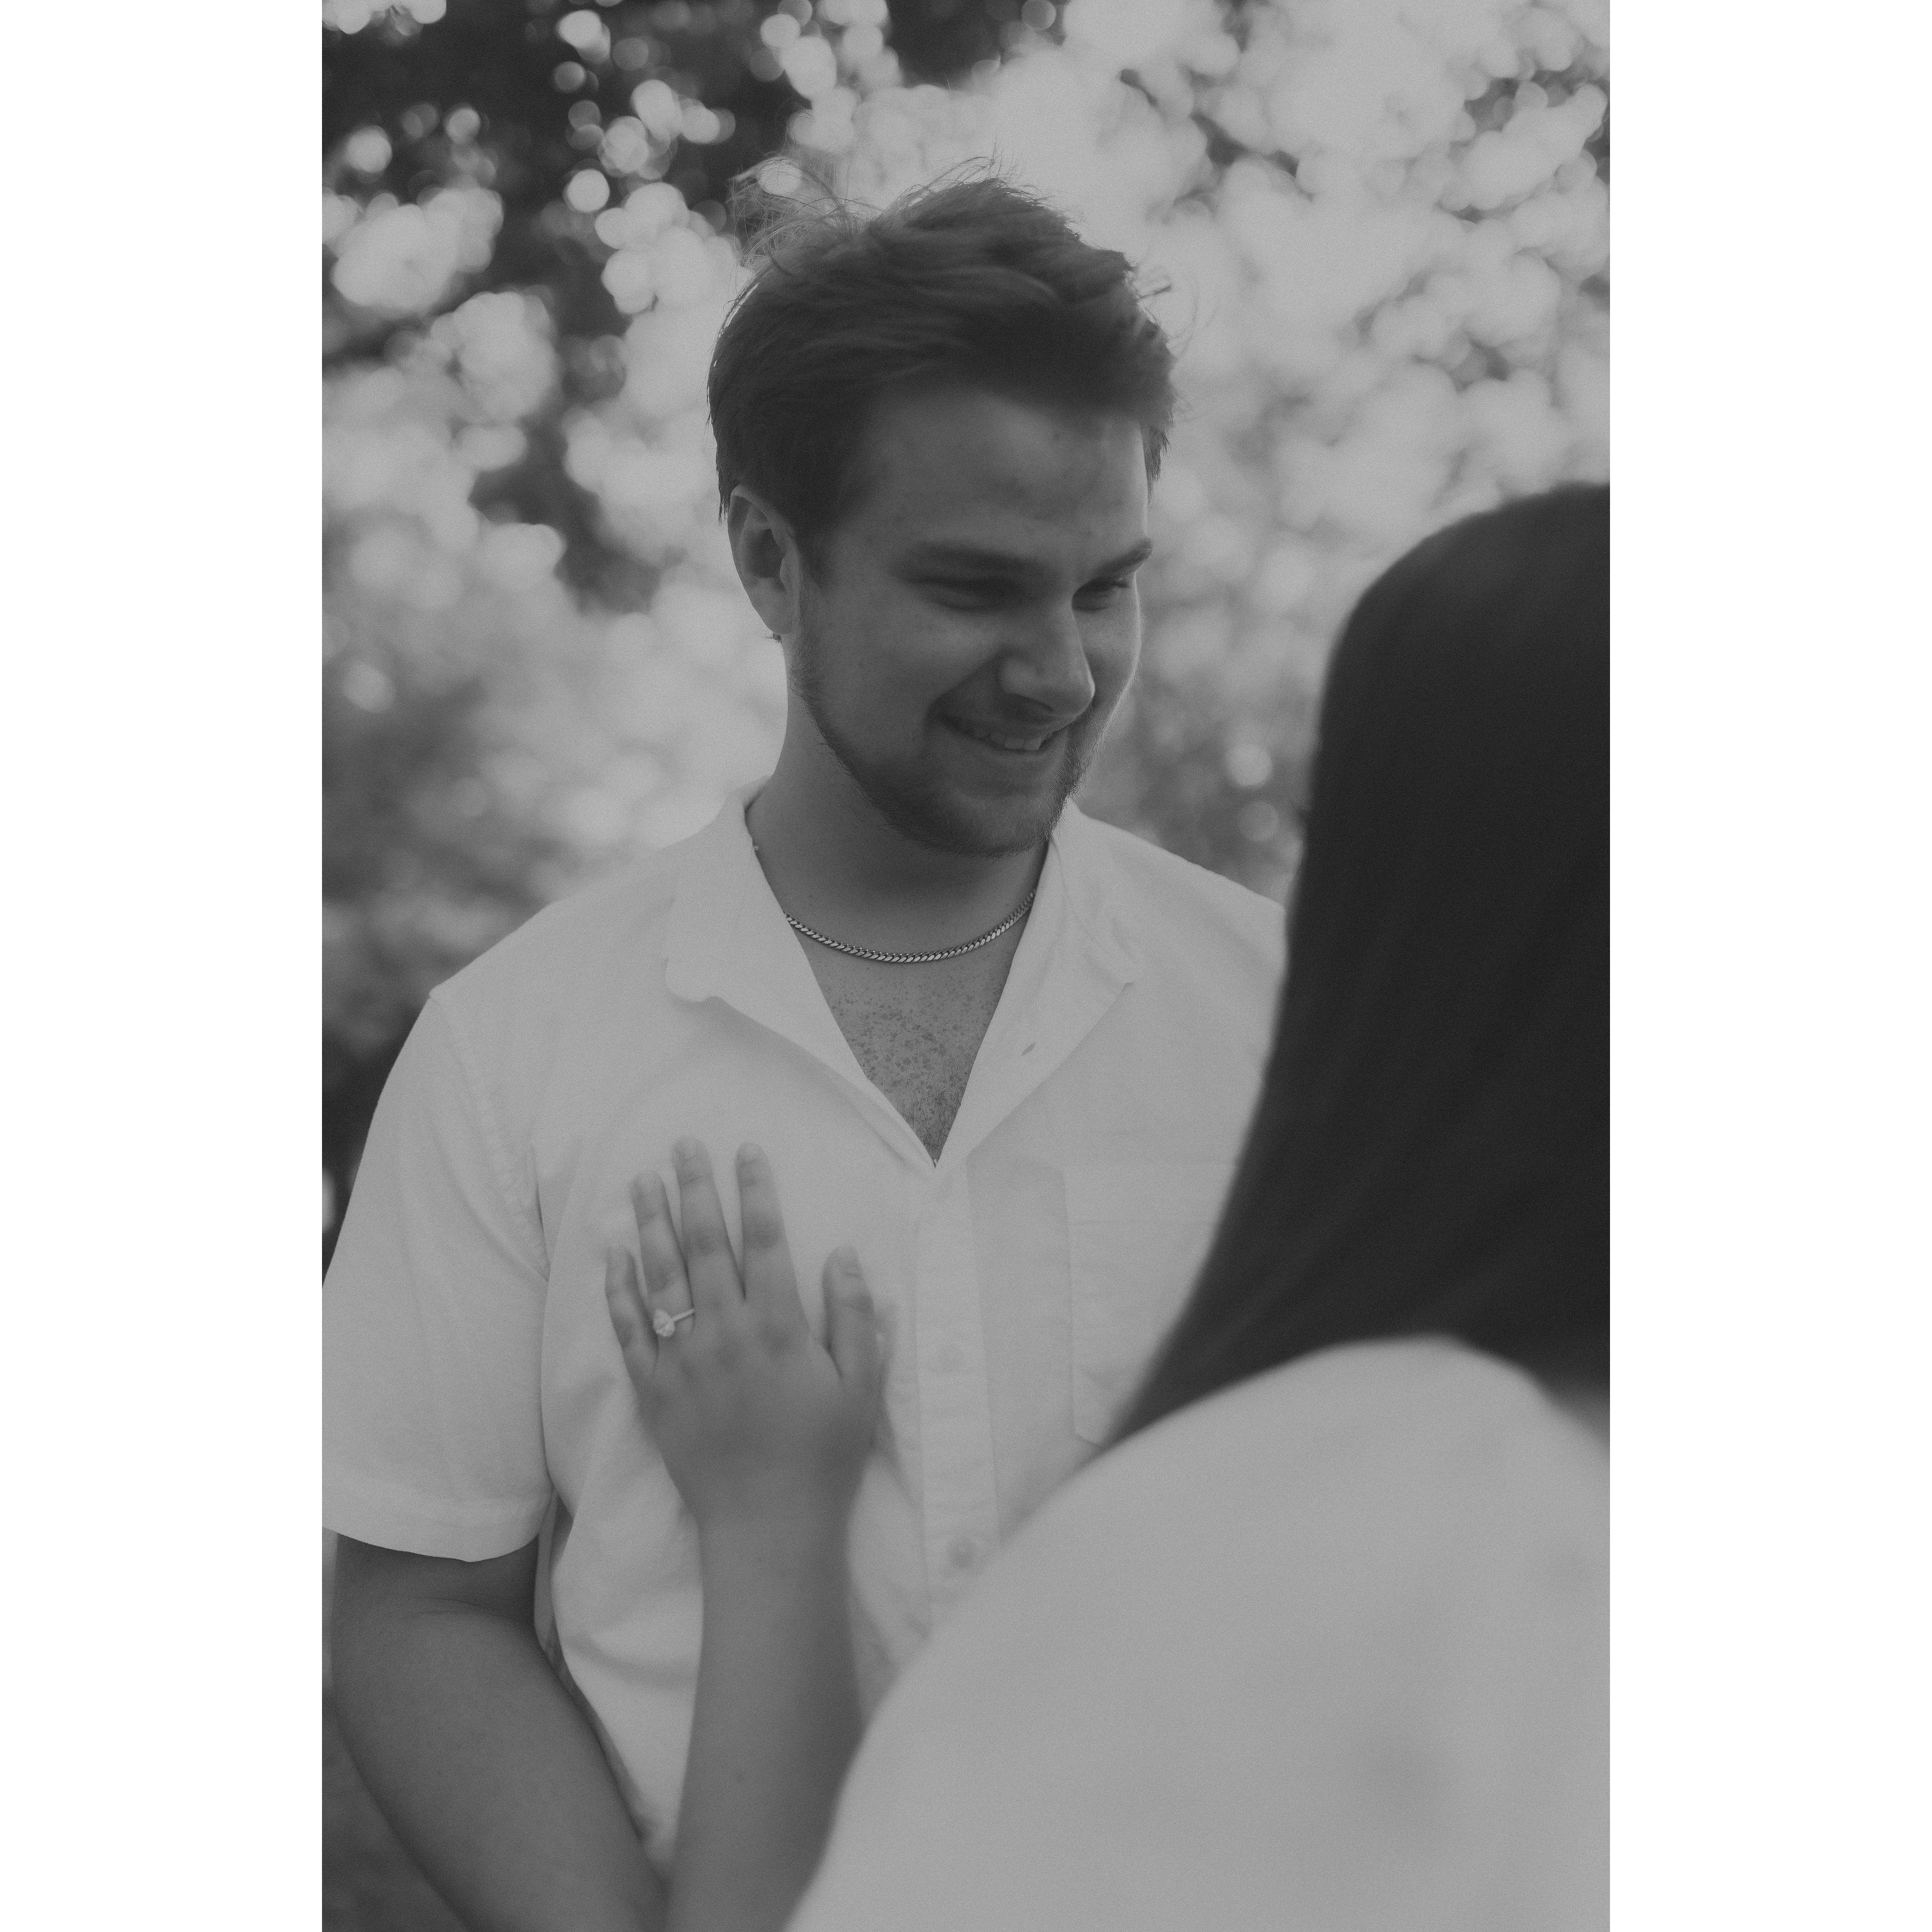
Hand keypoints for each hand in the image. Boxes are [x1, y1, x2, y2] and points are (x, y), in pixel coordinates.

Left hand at [604, 1139, 882, 1542]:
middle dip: (695, 1188)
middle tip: (683, 1144)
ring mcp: (684, 1361)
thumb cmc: (823, 1455)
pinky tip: (613, 1254)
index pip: (764, 1240)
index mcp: (779, 1328)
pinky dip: (619, 1290)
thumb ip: (855, 1317)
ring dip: (651, 1223)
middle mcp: (726, 1334)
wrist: (767, 1526)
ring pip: (662, 1277)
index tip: (746, 1149)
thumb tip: (844, 1254)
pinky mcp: (654, 1391)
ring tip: (643, 1180)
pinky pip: (629, 1331)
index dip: (755, 1190)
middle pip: (705, 1245)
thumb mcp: (860, 1387)